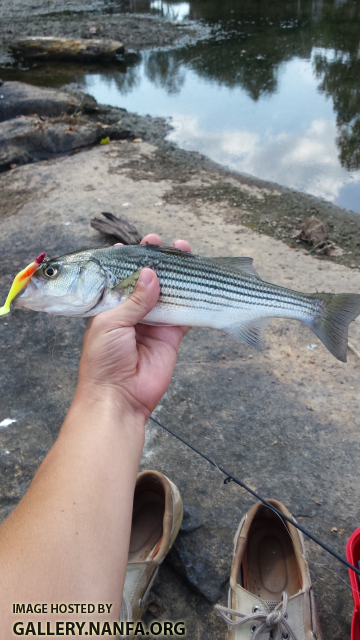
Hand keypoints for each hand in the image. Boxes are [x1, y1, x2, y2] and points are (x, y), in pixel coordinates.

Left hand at [77, 235, 190, 419]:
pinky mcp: (171, 336)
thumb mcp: (110, 323)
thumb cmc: (103, 361)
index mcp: (110, 305)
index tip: (143, 243)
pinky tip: (200, 282)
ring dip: (179, 275)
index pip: (122, 275)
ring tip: (188, 253)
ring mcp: (153, 323)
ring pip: (169, 293)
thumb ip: (134, 299)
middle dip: (159, 261)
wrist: (118, 397)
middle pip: (149, 280)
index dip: (133, 259)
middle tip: (169, 244)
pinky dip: (193, 299)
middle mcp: (132, 311)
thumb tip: (151, 274)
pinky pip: (185, 314)